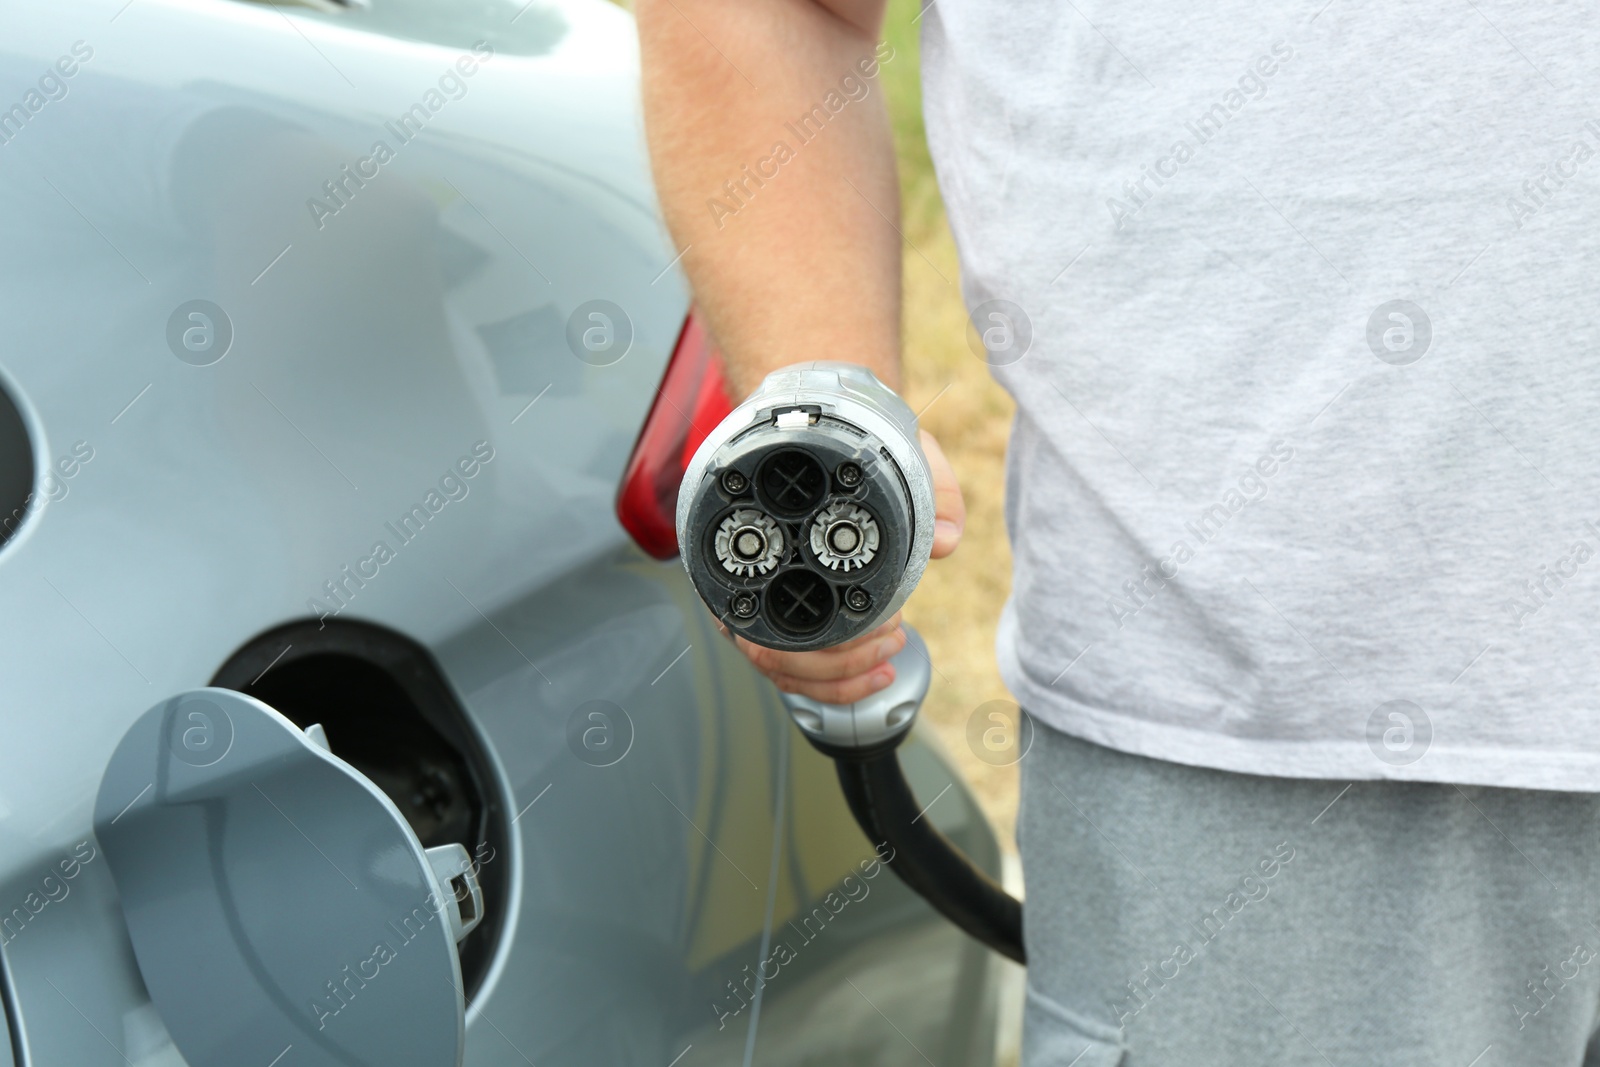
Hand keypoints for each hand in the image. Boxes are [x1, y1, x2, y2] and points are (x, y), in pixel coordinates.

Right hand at [723, 428, 964, 703]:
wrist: (814, 426)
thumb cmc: (844, 440)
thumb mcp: (897, 446)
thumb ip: (931, 488)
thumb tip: (947, 540)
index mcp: (751, 536)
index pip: (756, 606)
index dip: (811, 634)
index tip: (873, 615)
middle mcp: (742, 576)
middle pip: (768, 654)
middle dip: (837, 660)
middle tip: (891, 634)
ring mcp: (754, 601)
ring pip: (778, 668)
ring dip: (837, 676)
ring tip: (889, 653)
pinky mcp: (774, 616)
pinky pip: (790, 670)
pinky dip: (833, 682)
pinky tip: (874, 672)